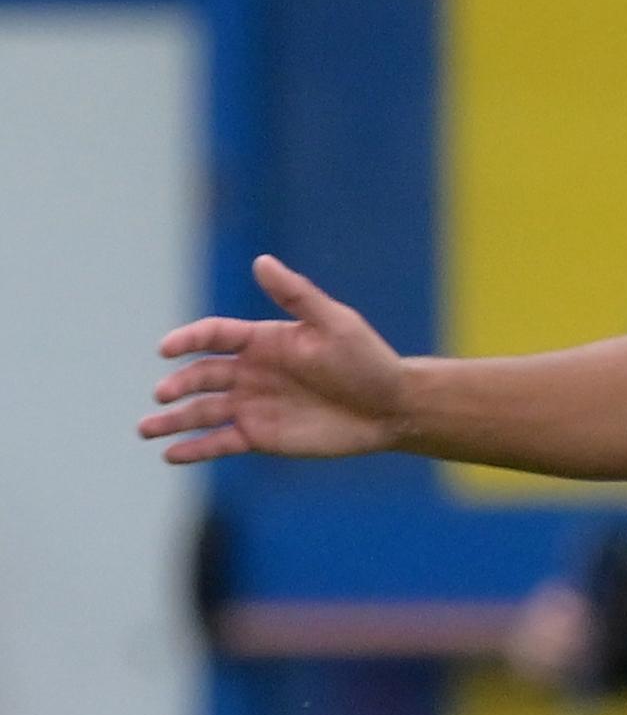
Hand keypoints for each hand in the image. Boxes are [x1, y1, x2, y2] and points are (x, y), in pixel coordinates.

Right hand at [142, 255, 411, 463]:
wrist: (392, 407)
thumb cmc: (367, 361)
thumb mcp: (335, 324)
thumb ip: (296, 295)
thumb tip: (261, 260)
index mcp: (262, 340)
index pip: (213, 336)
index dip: (187, 340)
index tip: (166, 350)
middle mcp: (250, 372)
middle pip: (200, 376)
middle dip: (177, 385)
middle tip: (162, 395)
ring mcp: (252, 405)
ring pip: (202, 412)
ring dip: (172, 421)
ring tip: (145, 430)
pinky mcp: (261, 436)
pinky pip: (220, 442)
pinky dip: (195, 448)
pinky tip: (171, 455)